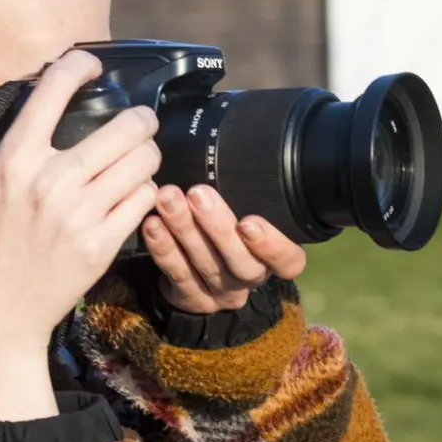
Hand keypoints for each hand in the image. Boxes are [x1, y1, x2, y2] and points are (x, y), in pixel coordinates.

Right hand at [0, 49, 160, 418]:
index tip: (91, 65)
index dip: (79, 65)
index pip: (54, 88)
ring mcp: (80, 214)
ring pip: (143, 160)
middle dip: (138, 119)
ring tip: (135, 161)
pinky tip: (129, 197)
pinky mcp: (101, 245)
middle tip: (135, 125)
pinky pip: (144, 200)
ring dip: (144, 156)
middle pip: (126, 125)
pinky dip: (143, 194)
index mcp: (12, 161)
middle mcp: (50, 181)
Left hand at [142, 183, 307, 313]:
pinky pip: (176, 274)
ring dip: (185, 229)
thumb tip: (239, 143)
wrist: (201, 273)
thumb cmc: (230, 230)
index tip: (249, 221)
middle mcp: (251, 278)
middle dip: (217, 225)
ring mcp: (221, 292)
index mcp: (274, 259)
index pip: (288, 261)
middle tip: (198, 193)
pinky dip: (163, 247)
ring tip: (168, 199)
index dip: (272, 245)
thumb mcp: (249, 212)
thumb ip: (249, 195)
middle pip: (240, 261)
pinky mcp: (190, 298)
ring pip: (205, 264)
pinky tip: (152, 224)